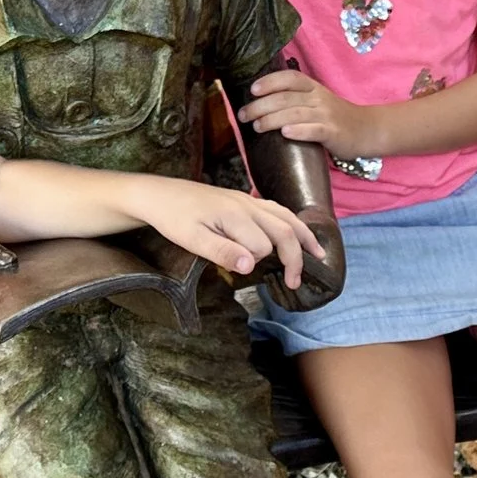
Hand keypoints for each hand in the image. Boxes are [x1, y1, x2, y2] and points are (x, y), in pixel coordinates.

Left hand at [125, 175, 325, 290]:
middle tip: (295, 283)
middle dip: (295, 257)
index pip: (263, 246)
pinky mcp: (243, 199)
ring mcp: (247, 199)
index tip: (244, 272)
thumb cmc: (173, 218)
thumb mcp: (191, 239)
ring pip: (286, 216)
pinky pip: (277, 209)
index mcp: (235, 215)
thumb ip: (222, 252)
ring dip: (303, 236)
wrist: (159, 194)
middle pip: (285, 229)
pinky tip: (295, 231)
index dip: (257, 262)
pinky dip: (292, 223)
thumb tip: (251, 266)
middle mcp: (247, 204)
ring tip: (317, 254)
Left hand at [236, 67, 375, 156]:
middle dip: (260, 106)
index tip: (252, 90)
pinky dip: (298, 131)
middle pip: (285, 98)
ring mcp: (326, 115)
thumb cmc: (335, 117)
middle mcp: (318, 98)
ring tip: (257, 126)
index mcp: (313, 88)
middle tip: (243, 116)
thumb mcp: (317, 101)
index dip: (270, 82)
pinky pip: (314, 130)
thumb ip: (294, 100)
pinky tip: (285, 133)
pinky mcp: (333, 132)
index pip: (290, 78)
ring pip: (295, 114)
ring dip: (272, 119)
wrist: (367, 129)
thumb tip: (259, 104)